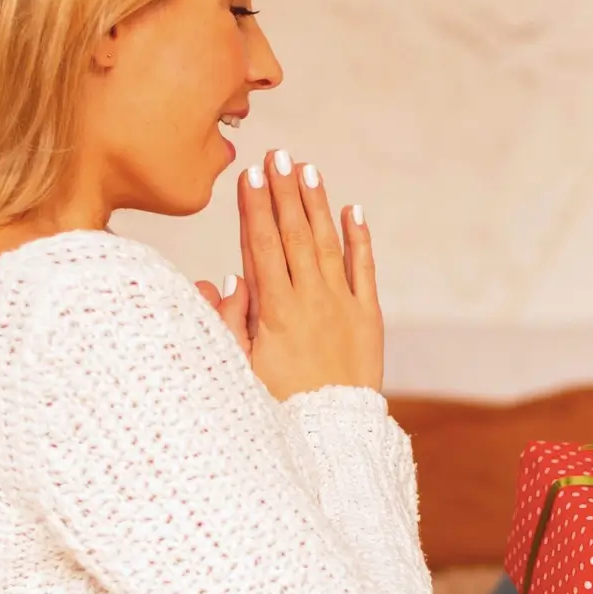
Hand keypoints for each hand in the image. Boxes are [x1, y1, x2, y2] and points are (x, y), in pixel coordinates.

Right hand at [216, 150, 381, 400]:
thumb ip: (228, 324)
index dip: (254, 208)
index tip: (250, 175)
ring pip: (329, 244)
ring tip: (309, 170)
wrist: (333, 438)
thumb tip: (223, 279)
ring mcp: (343, 307)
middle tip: (279, 155)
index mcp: (274, 312)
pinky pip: (365, 271)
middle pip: (295, 235)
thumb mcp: (239, 371)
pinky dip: (359, 239)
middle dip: (284, 193)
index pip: (260, 246)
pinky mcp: (369, 319)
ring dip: (318, 205)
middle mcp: (311, 301)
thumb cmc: (278, 409)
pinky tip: (353, 211)